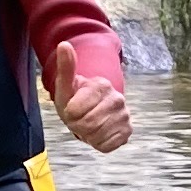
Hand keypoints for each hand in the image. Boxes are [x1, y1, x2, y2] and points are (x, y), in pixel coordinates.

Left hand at [50, 38, 131, 152]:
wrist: (92, 111)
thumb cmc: (75, 99)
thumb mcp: (66, 85)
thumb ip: (66, 67)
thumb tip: (63, 44)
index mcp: (102, 85)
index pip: (74, 111)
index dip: (69, 114)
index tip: (71, 109)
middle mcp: (118, 99)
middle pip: (87, 124)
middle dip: (77, 125)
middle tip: (79, 119)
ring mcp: (125, 115)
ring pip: (96, 136)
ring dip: (87, 135)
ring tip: (88, 125)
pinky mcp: (127, 131)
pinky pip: (106, 146)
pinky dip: (98, 143)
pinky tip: (98, 132)